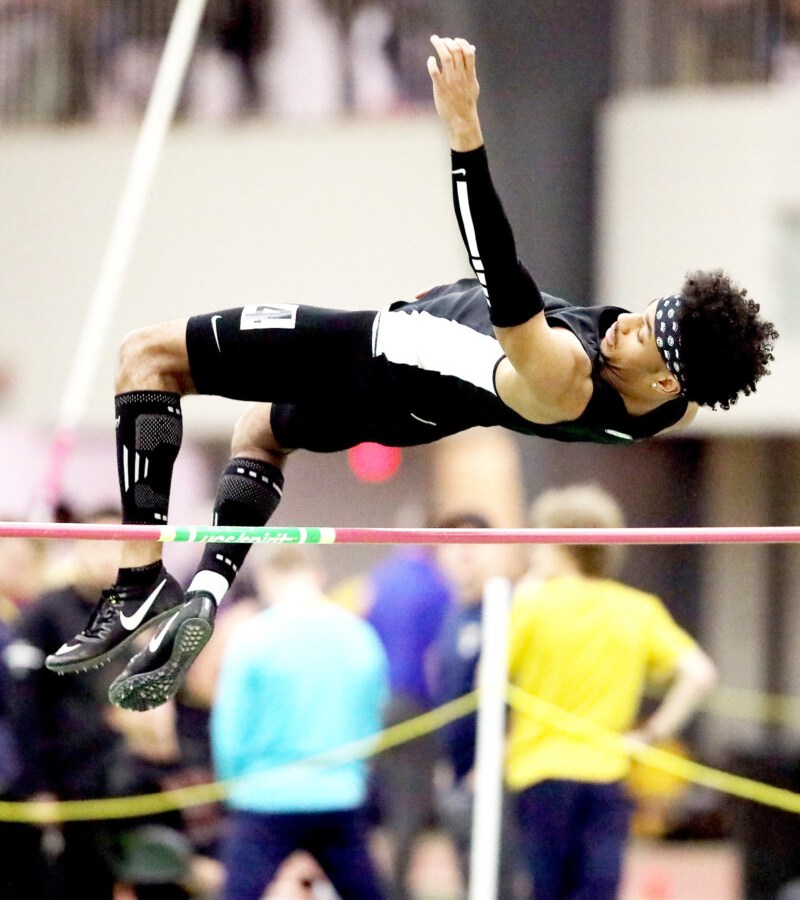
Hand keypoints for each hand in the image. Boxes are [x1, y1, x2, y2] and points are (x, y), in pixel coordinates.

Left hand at [427, 35, 482, 149]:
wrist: (461, 119)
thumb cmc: (467, 101)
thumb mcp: (473, 82)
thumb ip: (471, 66)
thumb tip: (472, 48)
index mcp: (469, 74)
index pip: (468, 51)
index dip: (462, 42)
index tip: (455, 40)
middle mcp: (460, 75)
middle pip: (455, 51)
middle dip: (448, 41)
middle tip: (441, 40)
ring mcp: (450, 81)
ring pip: (446, 57)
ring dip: (439, 45)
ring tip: (434, 39)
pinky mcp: (441, 88)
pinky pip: (435, 72)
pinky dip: (432, 63)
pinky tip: (431, 59)